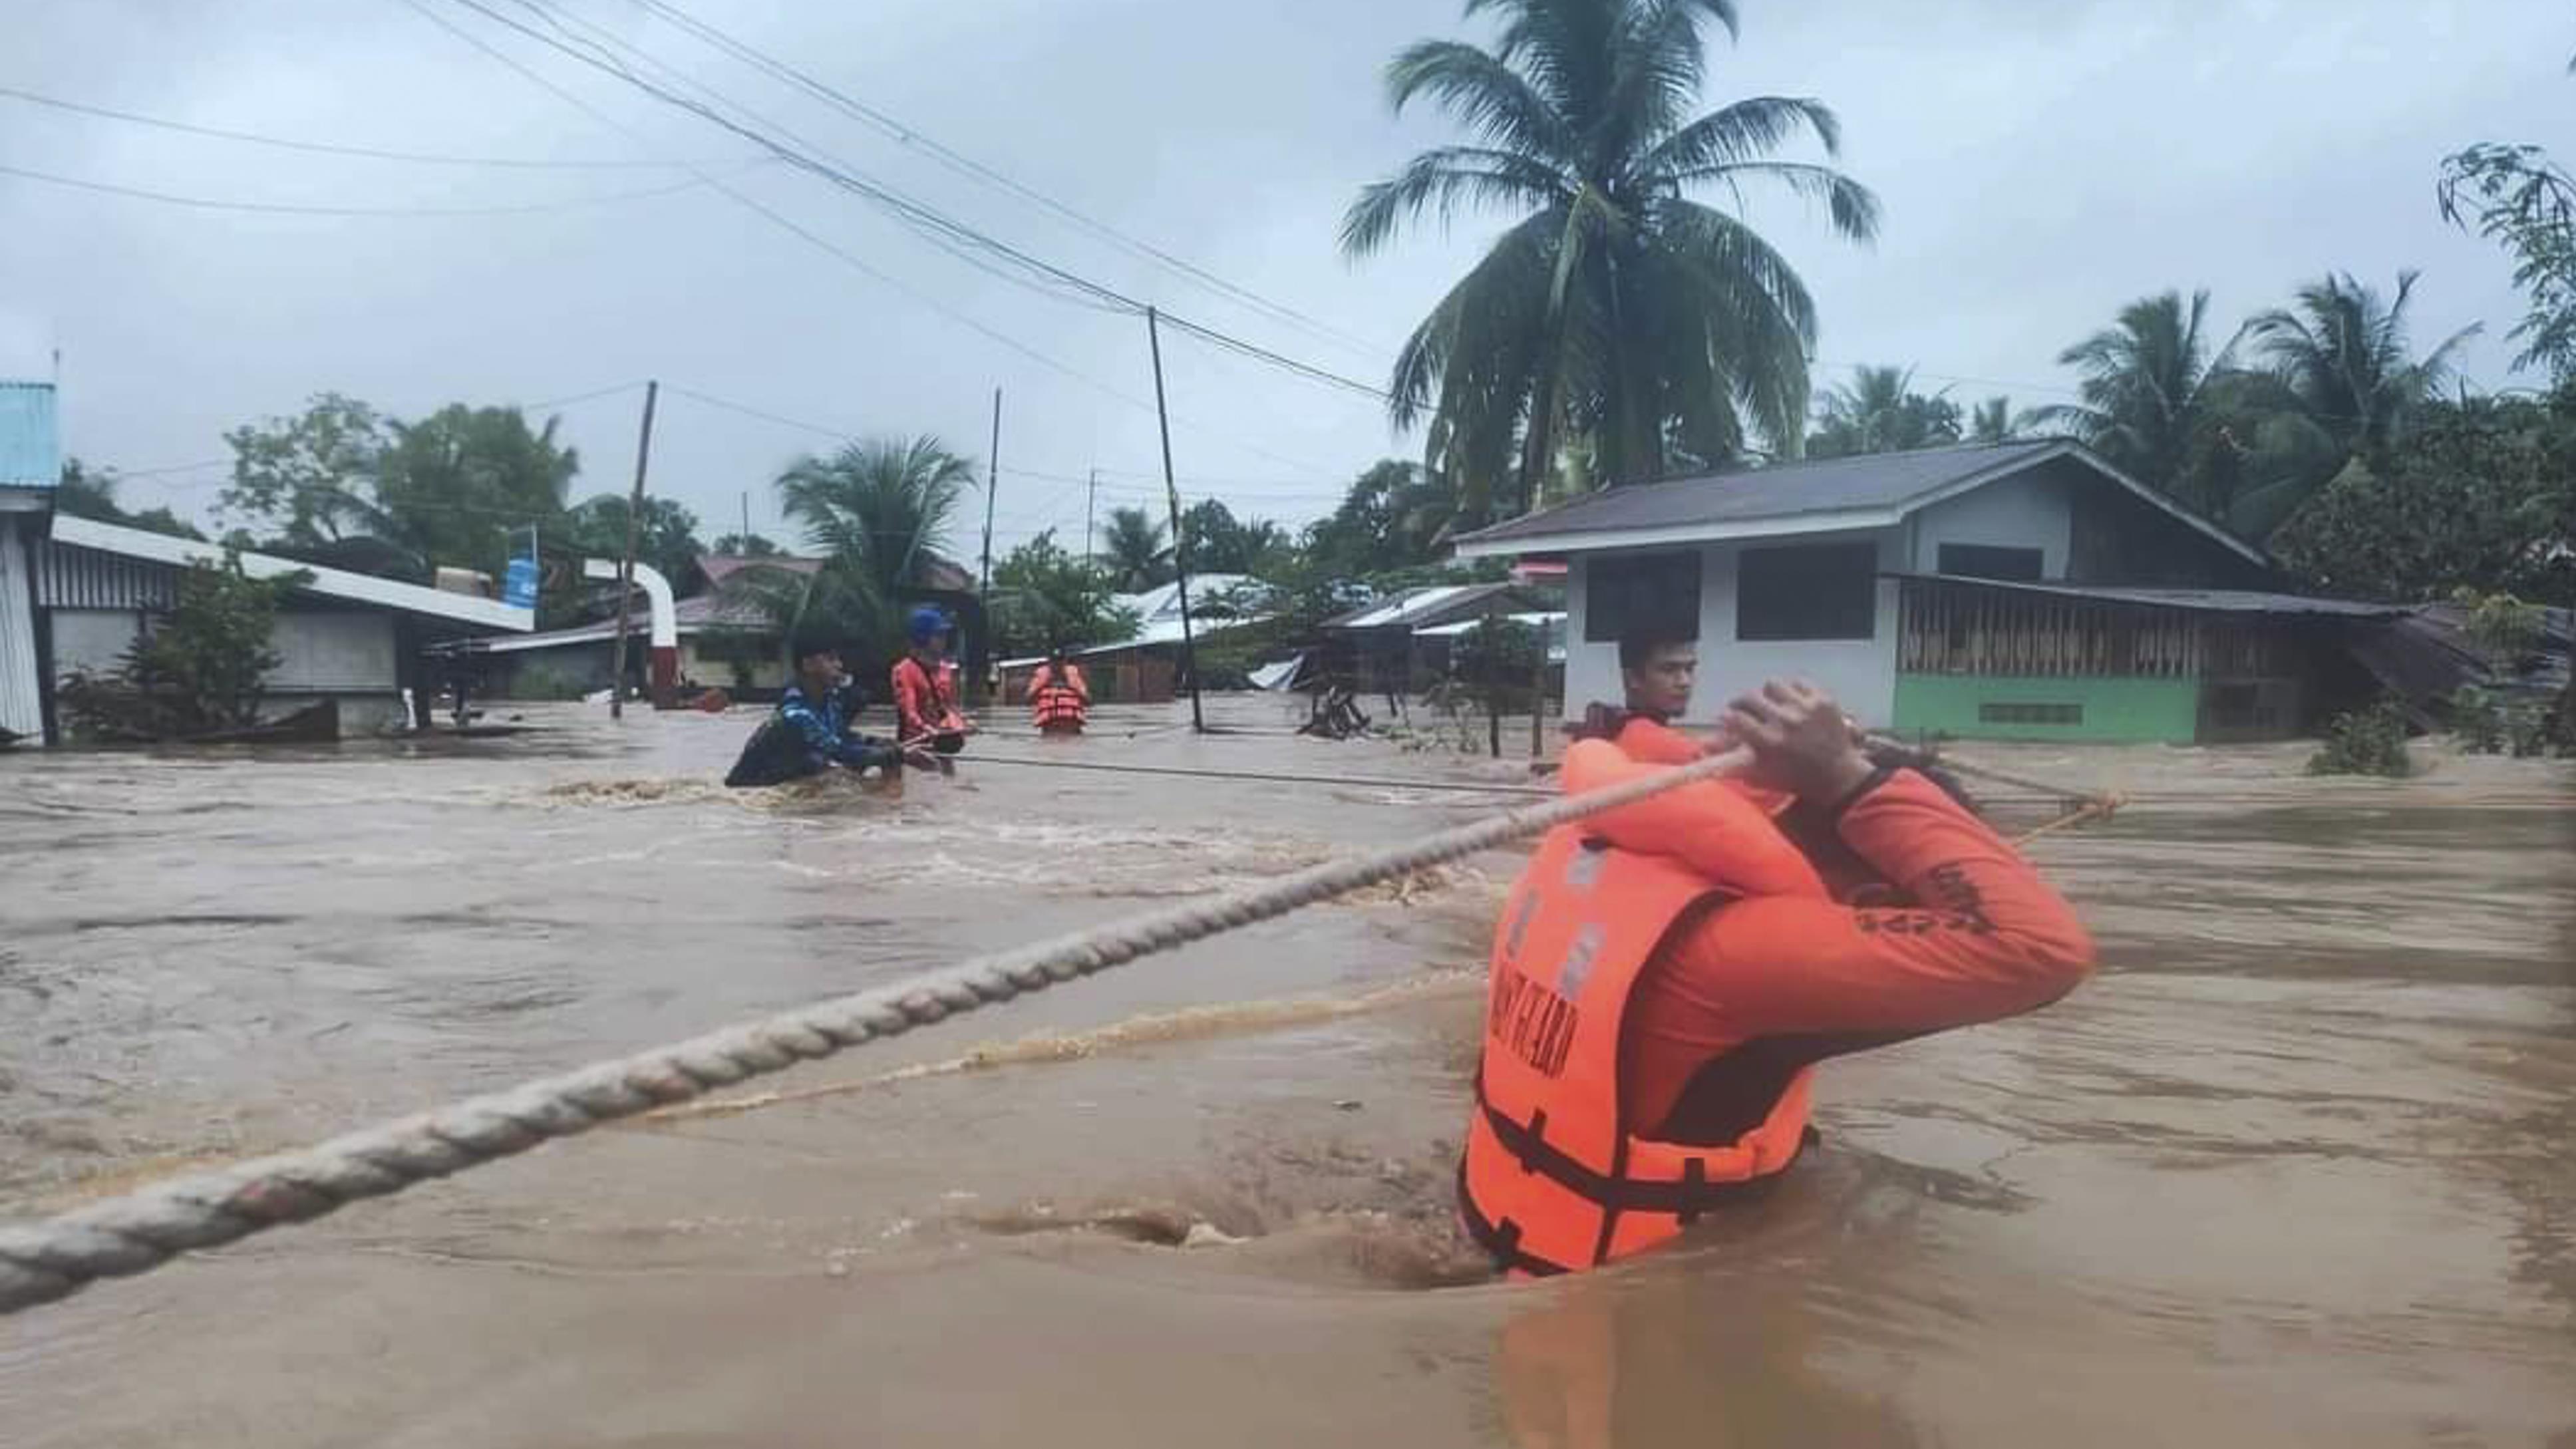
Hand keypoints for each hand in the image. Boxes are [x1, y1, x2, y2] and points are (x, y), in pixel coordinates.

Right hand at [1719, 680, 1874, 803]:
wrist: (1839, 776)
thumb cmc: (1796, 779)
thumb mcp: (1761, 775)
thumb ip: (1731, 762)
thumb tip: (1702, 750)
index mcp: (1768, 742)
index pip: (1734, 718)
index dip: (1727, 716)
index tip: (1727, 718)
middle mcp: (1784, 721)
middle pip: (1749, 697)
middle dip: (1742, 702)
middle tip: (1744, 708)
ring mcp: (1804, 708)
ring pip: (1773, 684)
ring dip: (1768, 694)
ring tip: (1772, 703)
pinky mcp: (1822, 700)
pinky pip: (1799, 682)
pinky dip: (1794, 690)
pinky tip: (1794, 701)